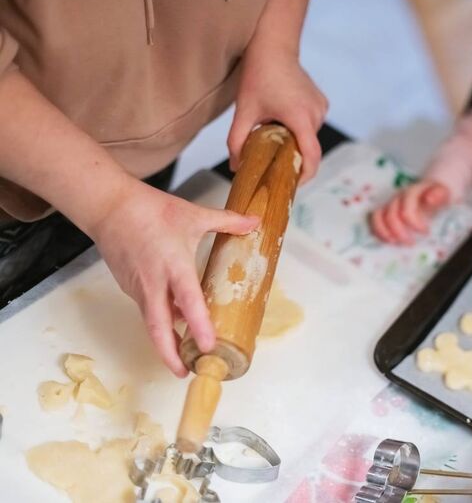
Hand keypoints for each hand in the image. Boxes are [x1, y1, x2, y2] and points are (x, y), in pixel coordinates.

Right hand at [90, 179, 258, 376]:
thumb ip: (227, 221)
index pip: (188, 301)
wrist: (108, 206)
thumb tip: (255, 221)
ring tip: (185, 357)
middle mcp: (153, 283)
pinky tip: (176, 322)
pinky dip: (161, 320)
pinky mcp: (130, 287)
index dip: (197, 325)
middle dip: (171, 355)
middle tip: (187, 373)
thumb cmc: (151, 210)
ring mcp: (138, 288)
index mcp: (173, 265)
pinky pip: (149, 309)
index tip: (208, 345)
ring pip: (152, 322)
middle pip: (158, 328)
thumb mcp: (193, 215)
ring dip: (166, 342)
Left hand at [228, 46, 327, 184]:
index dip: (305, 176)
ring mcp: (321, 108)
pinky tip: (283, 120)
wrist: (274, 46)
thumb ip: (238, 142)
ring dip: (296, 142)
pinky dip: (300, 129)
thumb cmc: (259, 76)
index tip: (293, 185)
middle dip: (294, 158)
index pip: (312, 157)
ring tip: (276, 136)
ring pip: (310, 137)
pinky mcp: (322, 103)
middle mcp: (316, 114)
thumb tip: (235, 167)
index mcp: (300, 118)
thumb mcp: (244, 111)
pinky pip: (312, 125)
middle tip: (275, 164)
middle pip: (309, 148)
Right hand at [370, 180, 450, 245]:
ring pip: (378, 216)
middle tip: (411, 243)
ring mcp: (390, 204)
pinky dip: (378, 231)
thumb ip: (438, 195)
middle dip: (399, 232)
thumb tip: (429, 200)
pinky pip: (374, 220)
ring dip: (384, 232)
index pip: (406, 209)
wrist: (431, 189)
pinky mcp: (385, 210)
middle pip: (391, 215)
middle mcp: (398, 198)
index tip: (425, 232)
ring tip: (395, 243)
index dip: (414, 223)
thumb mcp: (443, 193)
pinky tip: (389, 240)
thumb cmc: (437, 194)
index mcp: (411, 193)